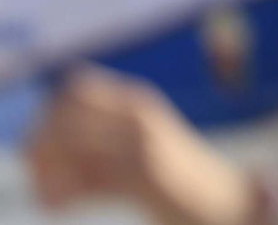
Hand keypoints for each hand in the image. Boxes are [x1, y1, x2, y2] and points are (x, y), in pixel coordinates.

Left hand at [26, 68, 253, 224]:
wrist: (219, 197)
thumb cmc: (172, 173)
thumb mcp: (139, 139)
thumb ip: (103, 129)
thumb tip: (38, 145)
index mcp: (138, 101)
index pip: (76, 88)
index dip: (51, 115)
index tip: (46, 147)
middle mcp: (139, 115)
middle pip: (68, 116)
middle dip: (44, 147)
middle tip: (44, 177)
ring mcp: (143, 144)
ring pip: (73, 148)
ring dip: (50, 175)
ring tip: (52, 197)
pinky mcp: (145, 177)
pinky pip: (89, 182)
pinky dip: (67, 197)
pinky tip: (61, 208)